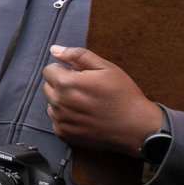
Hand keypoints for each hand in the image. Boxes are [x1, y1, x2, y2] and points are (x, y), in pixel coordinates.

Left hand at [41, 45, 164, 155]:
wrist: (136, 127)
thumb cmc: (123, 95)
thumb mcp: (105, 67)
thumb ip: (77, 55)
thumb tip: (54, 49)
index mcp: (66, 84)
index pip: (48, 70)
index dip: (64, 70)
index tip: (79, 75)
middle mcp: (59, 103)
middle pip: (47, 87)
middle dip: (61, 85)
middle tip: (84, 89)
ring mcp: (61, 121)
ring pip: (51, 104)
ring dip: (62, 101)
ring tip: (85, 103)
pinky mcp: (65, 135)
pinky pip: (56, 121)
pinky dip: (66, 117)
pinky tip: (84, 116)